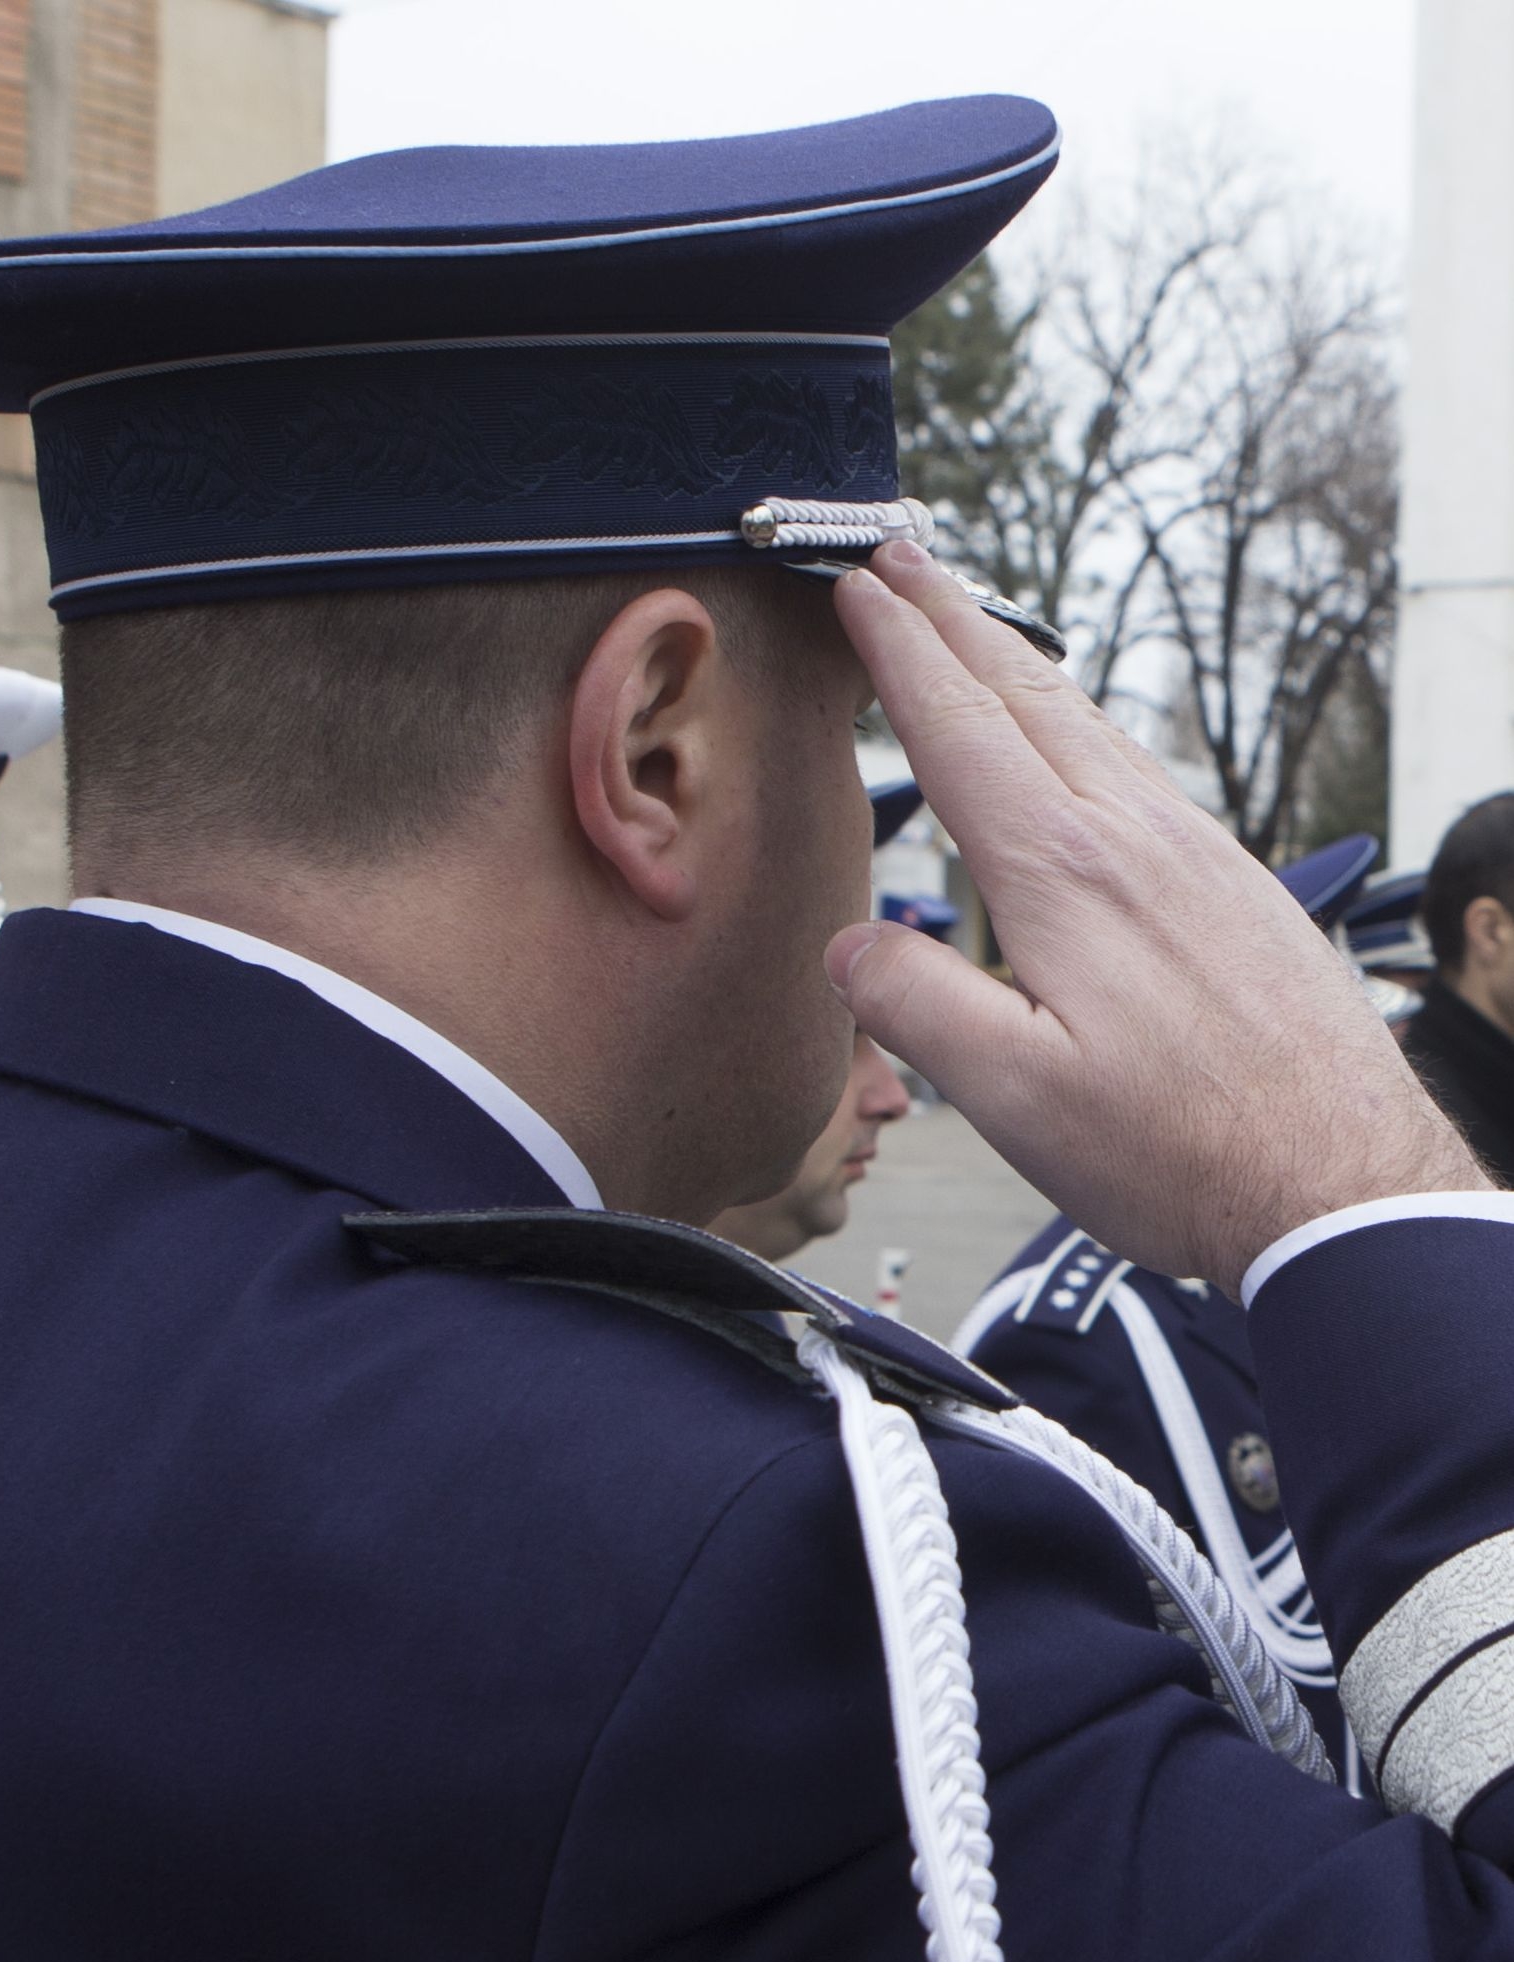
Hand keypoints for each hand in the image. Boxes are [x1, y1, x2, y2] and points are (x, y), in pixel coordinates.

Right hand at [826, 542, 1487, 1293]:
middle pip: (1027, 697)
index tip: (858, 589)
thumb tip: (850, 945)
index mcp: (1064, 875)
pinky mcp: (1234, 887)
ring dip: (1017, 664)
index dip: (900, 653)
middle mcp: (1135, 839)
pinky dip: (1082, 725)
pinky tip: (1080, 745)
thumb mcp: (1014, 1097)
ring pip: (1090, 726)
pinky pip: (1141, 771)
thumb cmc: (1181, 1149)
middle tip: (901, 553)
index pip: (960, 732)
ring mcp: (1195, 855)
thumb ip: (918, 1006)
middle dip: (952, 617)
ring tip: (973, 628)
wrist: (1342, 1178)